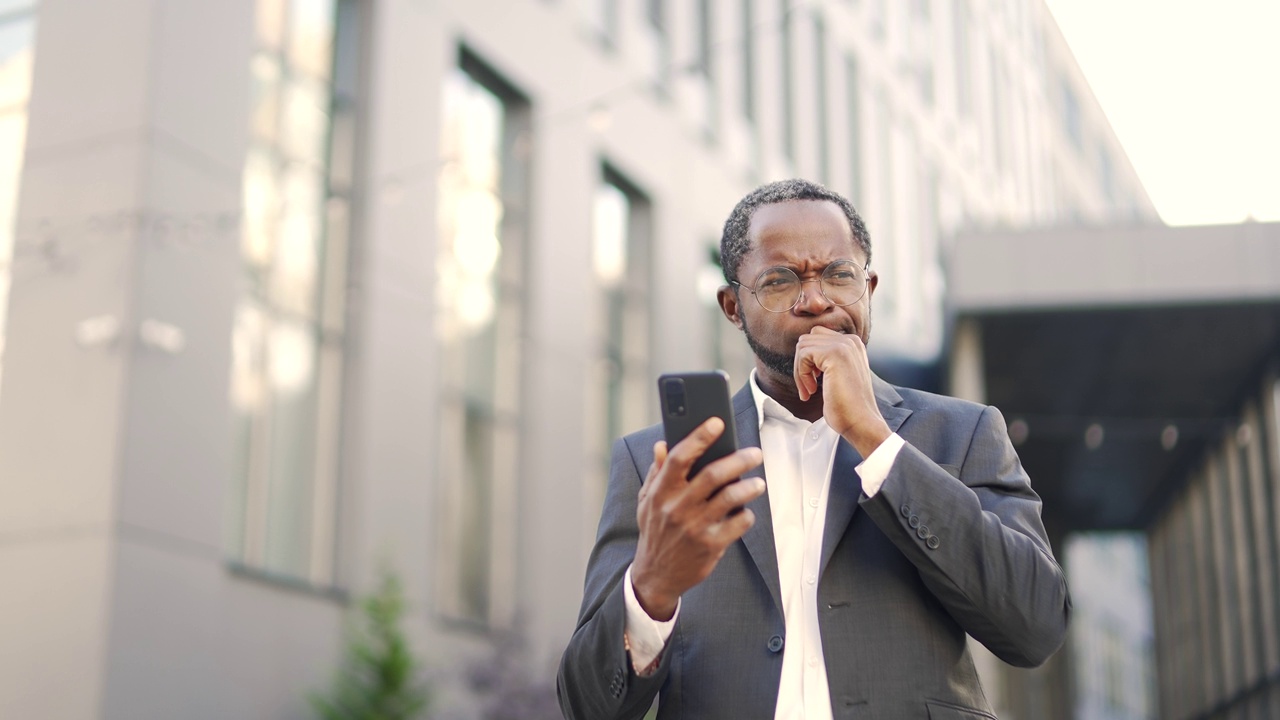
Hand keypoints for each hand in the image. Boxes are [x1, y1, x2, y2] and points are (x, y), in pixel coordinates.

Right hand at [631, 417, 764, 620]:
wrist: (656, 576)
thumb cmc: (655, 532)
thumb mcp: (647, 502)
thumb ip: (656, 473)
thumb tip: (661, 445)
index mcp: (661, 492)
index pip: (679, 457)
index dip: (699, 437)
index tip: (717, 423)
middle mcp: (677, 507)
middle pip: (713, 474)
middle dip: (739, 459)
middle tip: (755, 453)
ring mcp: (695, 527)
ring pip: (730, 498)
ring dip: (750, 487)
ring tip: (759, 483)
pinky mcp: (710, 546)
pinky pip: (738, 524)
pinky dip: (746, 515)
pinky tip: (746, 512)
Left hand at [794, 326, 891, 457]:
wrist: (861, 421)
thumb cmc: (848, 406)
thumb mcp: (837, 376)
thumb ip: (826, 360)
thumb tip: (804, 354)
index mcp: (852, 345)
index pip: (817, 337)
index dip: (809, 361)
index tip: (813, 382)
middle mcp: (850, 340)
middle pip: (808, 339)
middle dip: (802, 364)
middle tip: (809, 387)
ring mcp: (844, 345)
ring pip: (803, 346)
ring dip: (800, 371)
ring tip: (810, 390)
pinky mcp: (834, 353)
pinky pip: (803, 355)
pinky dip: (802, 374)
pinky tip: (813, 390)